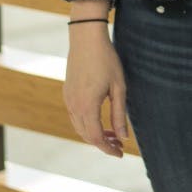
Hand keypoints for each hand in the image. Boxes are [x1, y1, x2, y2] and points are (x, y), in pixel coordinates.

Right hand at [64, 25, 127, 157]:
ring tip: (112, 133)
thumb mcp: (118, 87)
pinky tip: (100, 119)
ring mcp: (68, 99)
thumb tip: (123, 137)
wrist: (86, 38)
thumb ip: (119, 114)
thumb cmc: (106, 60)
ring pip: (79, 127)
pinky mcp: (67, 92)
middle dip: (103, 143)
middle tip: (120, 144)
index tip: (120, 154)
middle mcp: (74, 106)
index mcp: (87, 106)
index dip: (108, 149)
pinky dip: (87, 123)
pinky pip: (75, 116)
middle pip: (86, 135)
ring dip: (94, 134)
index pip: (96, 138)